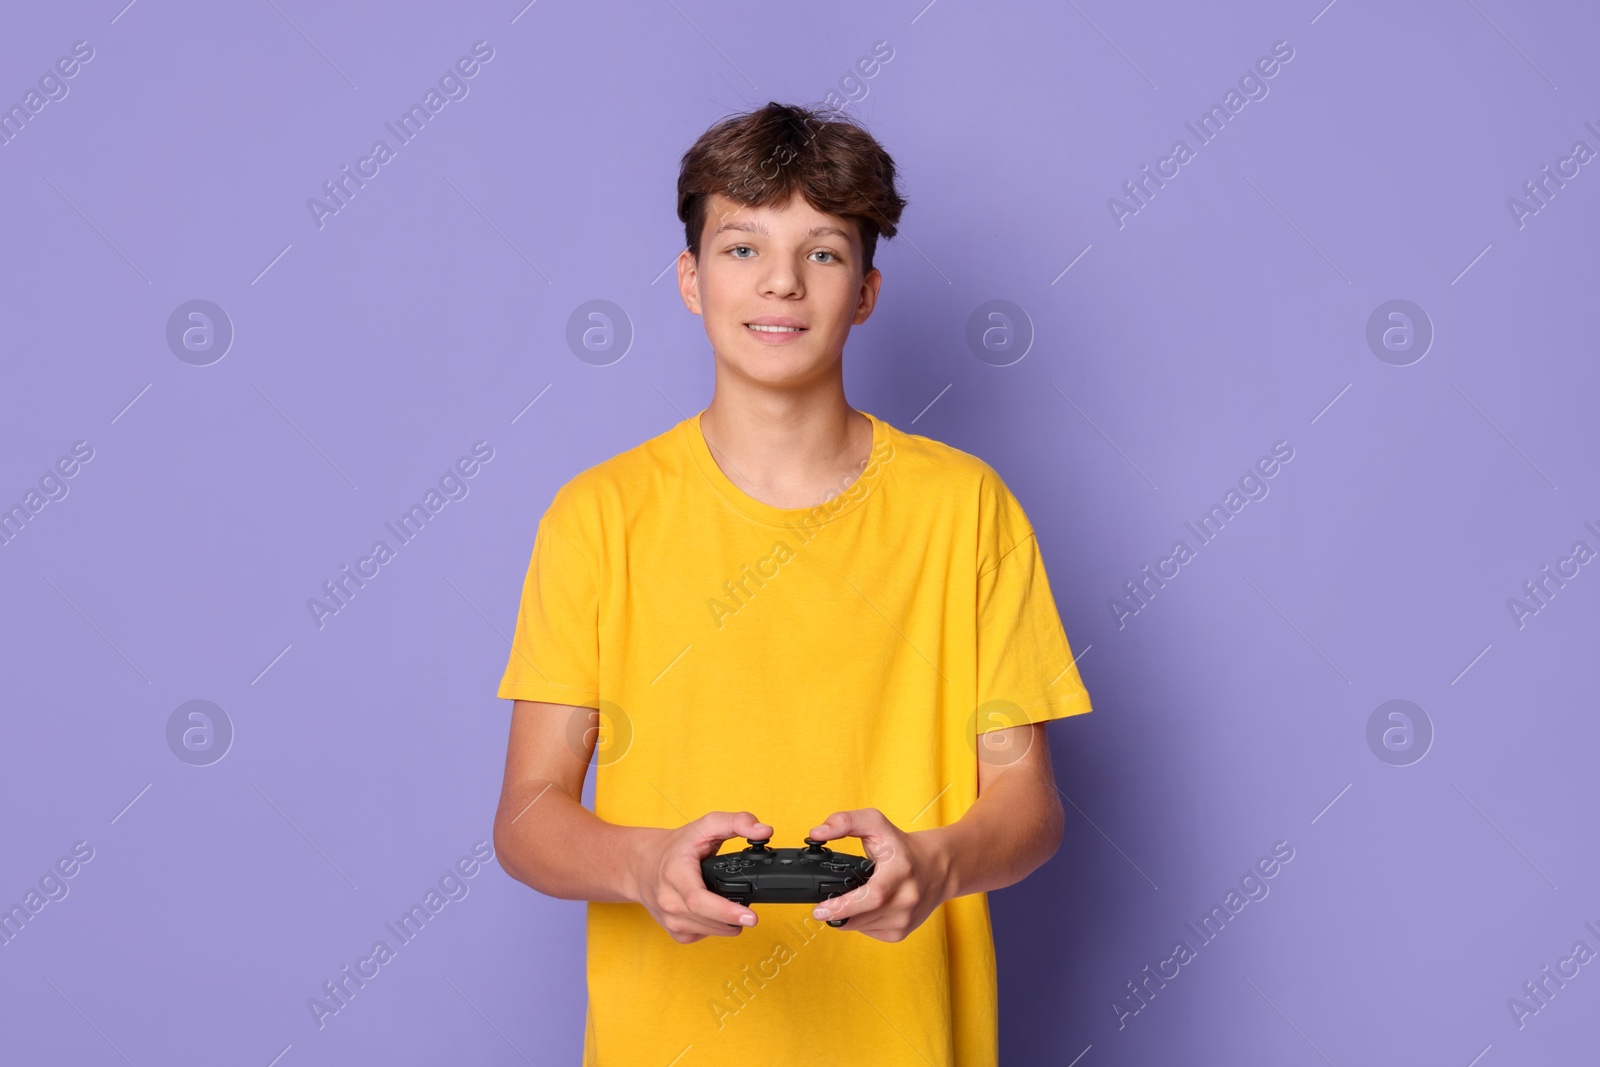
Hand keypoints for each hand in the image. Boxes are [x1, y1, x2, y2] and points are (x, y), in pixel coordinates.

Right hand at [628, 811, 770, 943]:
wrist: (642, 864)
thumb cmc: (676, 847)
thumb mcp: (706, 826)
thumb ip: (738, 822)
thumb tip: (764, 831)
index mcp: (675, 873)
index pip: (699, 900)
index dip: (727, 911)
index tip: (750, 916)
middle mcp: (668, 899)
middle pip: (707, 920)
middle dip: (733, 921)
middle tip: (752, 917)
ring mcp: (668, 918)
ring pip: (707, 931)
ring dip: (727, 926)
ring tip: (737, 913)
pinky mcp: (673, 931)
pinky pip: (700, 936)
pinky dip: (714, 929)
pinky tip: (716, 916)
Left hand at [807, 808, 949, 941]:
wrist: (939, 868)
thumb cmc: (904, 847)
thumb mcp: (876, 824)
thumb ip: (845, 822)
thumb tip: (816, 832)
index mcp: (900, 871)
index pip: (872, 896)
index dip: (844, 906)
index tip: (821, 909)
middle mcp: (906, 898)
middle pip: (862, 916)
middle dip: (838, 914)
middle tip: (822, 909)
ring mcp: (905, 919)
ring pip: (862, 927)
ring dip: (848, 918)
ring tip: (848, 901)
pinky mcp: (901, 932)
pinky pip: (870, 932)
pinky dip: (861, 922)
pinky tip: (865, 908)